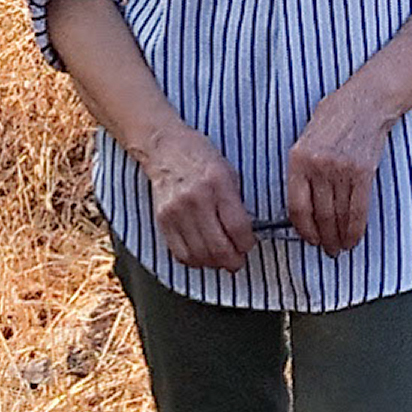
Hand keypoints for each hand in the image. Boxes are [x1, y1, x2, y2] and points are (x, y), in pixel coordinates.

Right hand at [143, 128, 255, 271]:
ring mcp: (176, 212)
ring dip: (214, 264)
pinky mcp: (162, 220)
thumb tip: (244, 235)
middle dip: (233, 260)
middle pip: (218, 246)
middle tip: (238, 261)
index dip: (246, 243)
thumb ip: (236, 203)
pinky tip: (202, 256)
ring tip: (221, 260)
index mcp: (218, 183)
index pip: (237, 227)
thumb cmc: (200, 156)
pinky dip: (194, 261)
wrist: (164, 147)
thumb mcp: (228, 172)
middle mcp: (196, 199)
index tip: (248, 245)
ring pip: (199, 255)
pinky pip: (180, 253)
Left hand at [287, 92, 386, 255]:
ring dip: (339, 237)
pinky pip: (358, 209)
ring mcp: (341, 170)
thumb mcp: (306, 137)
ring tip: (340, 248)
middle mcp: (318, 166)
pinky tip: (354, 238)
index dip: (302, 229)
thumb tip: (302, 202)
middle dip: (323, 238)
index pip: (296, 205)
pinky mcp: (363, 173)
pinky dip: (355, 229)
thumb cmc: (335, 115)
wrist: (366, 101)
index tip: (308, 238)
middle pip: (319, 215)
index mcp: (298, 158)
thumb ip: (302, 167)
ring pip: (338, 216)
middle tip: (327, 249)